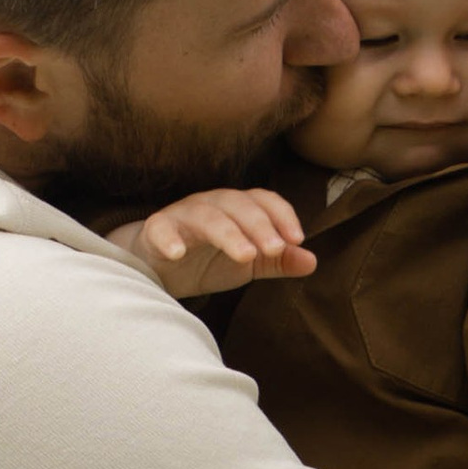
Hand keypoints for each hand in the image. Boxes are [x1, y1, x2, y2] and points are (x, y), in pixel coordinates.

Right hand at [110, 187, 315, 298]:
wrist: (158, 267)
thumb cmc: (206, 259)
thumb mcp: (248, 263)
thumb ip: (278, 261)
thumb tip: (312, 261)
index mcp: (236, 209)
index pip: (263, 201)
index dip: (282, 216)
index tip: (297, 239)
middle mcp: (211, 205)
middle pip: (237, 205)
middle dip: (259, 226)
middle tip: (275, 250)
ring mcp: (182, 216)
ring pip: (206, 216)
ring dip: (228, 233)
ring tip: (245, 256)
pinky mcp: (155, 231)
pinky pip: (161, 229)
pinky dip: (169, 239)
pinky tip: (178, 253)